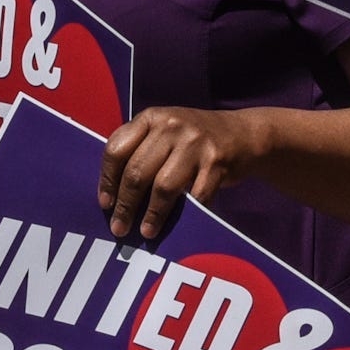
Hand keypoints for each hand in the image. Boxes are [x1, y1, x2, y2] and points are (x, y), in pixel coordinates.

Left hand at [99, 107, 267, 242]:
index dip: (107, 180)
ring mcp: (196, 143)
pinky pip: (196, 196)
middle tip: (119, 227)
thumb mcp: (165, 130)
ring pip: (163, 187)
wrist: (244, 134)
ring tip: (146, 231)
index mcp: (151, 118)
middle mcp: (172, 126)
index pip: (117, 149)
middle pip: (137, 172)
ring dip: (152, 214)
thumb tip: (113, 192)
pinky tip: (180, 224)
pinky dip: (187, 213)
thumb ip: (139, 148)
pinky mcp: (217, 161)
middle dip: (126, 205)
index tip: (105, 204)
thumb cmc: (194, 139)